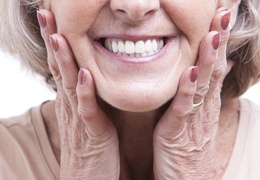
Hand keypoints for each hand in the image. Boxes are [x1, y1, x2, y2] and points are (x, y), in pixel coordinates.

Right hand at [37, 10, 119, 178]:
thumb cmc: (90, 148)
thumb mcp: (87, 118)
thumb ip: (86, 98)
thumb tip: (87, 78)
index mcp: (72, 102)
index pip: (61, 66)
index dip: (56, 42)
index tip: (54, 19)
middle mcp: (71, 106)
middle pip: (59, 69)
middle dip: (53, 41)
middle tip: (47, 14)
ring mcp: (79, 120)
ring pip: (68, 85)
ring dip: (63, 60)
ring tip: (58, 36)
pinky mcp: (91, 134)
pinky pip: (87, 110)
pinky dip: (84, 92)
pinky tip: (83, 74)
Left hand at [153, 8, 232, 178]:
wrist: (188, 177)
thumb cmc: (190, 144)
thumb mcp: (200, 114)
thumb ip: (206, 91)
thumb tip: (220, 68)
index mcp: (205, 100)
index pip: (214, 65)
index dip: (218, 41)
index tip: (220, 17)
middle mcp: (203, 105)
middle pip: (213, 69)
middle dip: (217, 41)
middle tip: (223, 14)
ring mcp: (193, 117)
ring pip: (203, 84)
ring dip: (208, 59)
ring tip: (213, 35)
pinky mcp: (178, 130)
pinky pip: (184, 107)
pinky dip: (188, 89)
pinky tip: (192, 71)